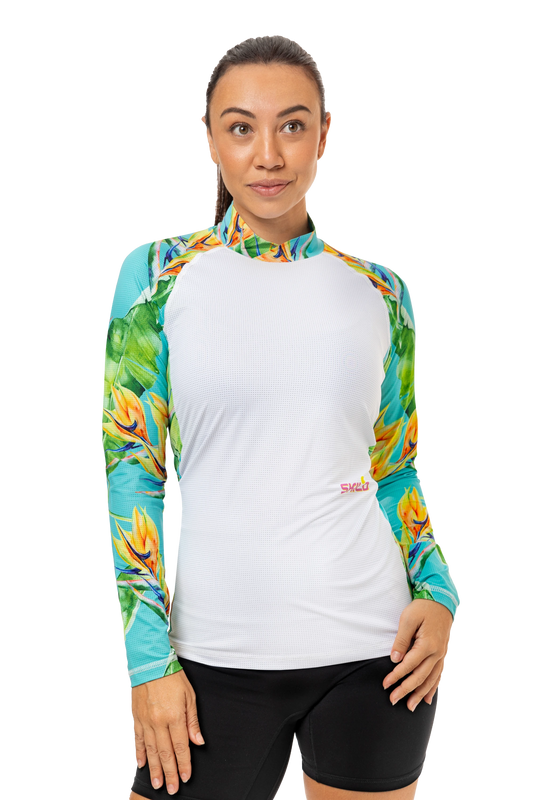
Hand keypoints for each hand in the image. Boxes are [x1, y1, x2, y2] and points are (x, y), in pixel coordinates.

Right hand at [129, 668, 204, 795]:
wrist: (149, 662)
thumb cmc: (172, 677)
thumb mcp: (189, 695)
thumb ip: (192, 721)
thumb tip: (198, 741)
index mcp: (175, 716)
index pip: (181, 746)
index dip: (184, 764)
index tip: (186, 777)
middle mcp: (159, 722)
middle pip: (165, 753)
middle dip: (170, 773)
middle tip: (171, 789)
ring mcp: (145, 721)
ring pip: (150, 750)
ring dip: (154, 769)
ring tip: (157, 783)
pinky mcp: (135, 717)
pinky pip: (137, 740)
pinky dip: (138, 753)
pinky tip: (141, 763)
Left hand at [382, 598, 453, 711]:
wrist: (441, 601)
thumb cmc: (422, 608)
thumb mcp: (408, 619)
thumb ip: (401, 640)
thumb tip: (395, 659)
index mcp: (427, 644)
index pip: (409, 665)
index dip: (396, 676)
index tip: (385, 684)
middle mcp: (437, 653)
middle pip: (421, 677)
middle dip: (406, 690)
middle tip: (394, 700)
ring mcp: (442, 655)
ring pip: (431, 680)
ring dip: (420, 694)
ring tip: (411, 706)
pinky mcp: (444, 654)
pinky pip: (439, 675)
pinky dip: (434, 688)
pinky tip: (428, 699)